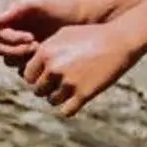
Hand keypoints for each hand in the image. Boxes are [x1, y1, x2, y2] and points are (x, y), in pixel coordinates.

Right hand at [0, 0, 98, 70]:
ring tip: (41, 53)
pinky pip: (23, 70)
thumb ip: (17, 8)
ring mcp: (22, 49)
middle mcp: (13, 36)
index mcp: (11, 21)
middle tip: (35, 46)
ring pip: (10, 61)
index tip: (30, 36)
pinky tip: (46, 62)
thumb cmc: (60, 7)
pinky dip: (31, 68)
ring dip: (21, 59)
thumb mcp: (39, 3)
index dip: (11, 38)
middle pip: (1, 49)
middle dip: (16, 50)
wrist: (83, 19)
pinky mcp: (34, 61)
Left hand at [19, 21, 137, 117]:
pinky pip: (66, 111)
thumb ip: (43, 50)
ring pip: (51, 101)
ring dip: (58, 98)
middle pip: (38, 90)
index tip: (46, 75)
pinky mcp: (84, 94)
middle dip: (47, 88)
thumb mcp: (62, 35)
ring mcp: (68, 82)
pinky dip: (69, 108)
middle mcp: (53, 68)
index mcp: (44, 53)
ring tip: (69, 90)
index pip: (28, 76)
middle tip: (59, 84)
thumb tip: (27, 63)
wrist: (118, 40)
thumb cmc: (89, 35)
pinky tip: (76, 100)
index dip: (37, 77)